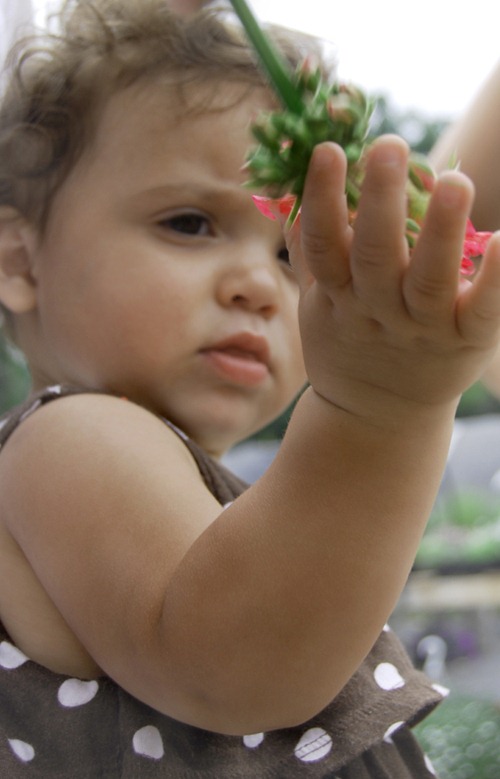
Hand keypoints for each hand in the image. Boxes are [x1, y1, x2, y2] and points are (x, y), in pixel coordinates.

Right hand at [287, 135, 499, 423]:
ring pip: (429, 282)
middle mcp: (378, 312)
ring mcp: (423, 329)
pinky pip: (483, 313)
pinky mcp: (465, 342)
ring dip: (439, 232)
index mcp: (339, 298)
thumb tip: (290, 185)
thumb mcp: (318, 304)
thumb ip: (310, 246)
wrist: (377, 417)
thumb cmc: (349, 345)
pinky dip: (495, 281)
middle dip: (381, 203)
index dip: (323, 200)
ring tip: (454, 181)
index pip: (324, 246)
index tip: (328, 150)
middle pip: (376, 258)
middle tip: (389, 147)